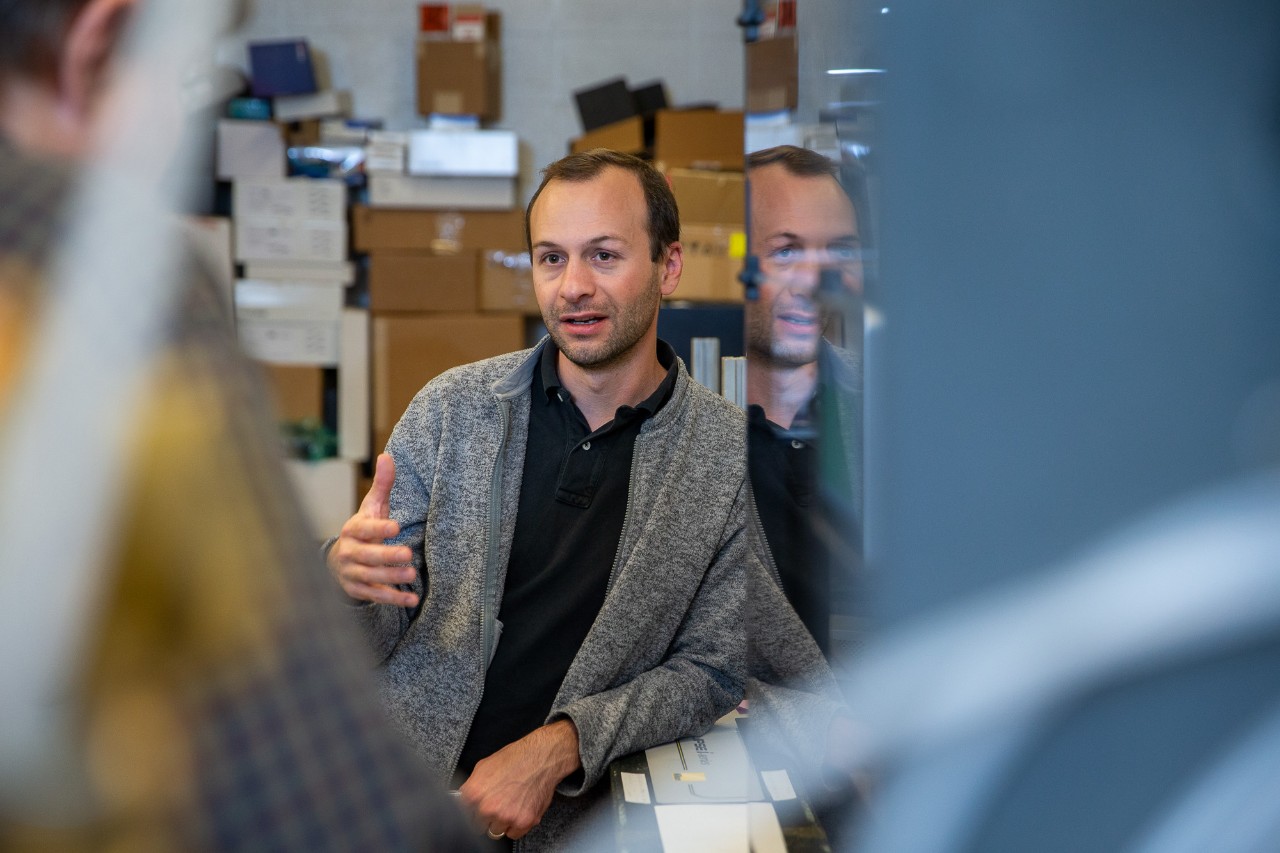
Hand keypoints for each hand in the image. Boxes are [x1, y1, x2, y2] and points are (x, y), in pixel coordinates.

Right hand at [326, 453, 418, 606]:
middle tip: (408, 553)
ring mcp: (352, 573)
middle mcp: (349, 552)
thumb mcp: (373, 507)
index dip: (379, 528)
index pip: (365, 529)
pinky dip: (393, 599)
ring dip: (392, 577)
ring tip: (412, 574)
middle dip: (387, 555)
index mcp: (353, 530)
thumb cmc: (364, 530)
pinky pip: (375, 596)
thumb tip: (387, 456)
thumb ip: (383, 485)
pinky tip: (411, 599)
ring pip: (371, 577)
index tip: (396, 526)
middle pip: (368, 556)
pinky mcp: (357, 590)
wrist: (339, 561)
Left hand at [458, 719, 581, 840]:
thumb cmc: (514, 758)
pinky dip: (516, 826)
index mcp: (474, 793)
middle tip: (495, 806)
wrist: (540, 757)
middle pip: (478, 827)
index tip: (474, 811)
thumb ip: (470, 787)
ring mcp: (506, 816)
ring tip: (509, 805)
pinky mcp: (524, 822)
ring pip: (495, 832)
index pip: (462, 816)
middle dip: (484, 819)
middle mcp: (488, 807)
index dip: (470, 812)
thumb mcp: (483, 766)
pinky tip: (518, 810)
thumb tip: (463, 799)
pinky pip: (513, 834)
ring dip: (500, 823)